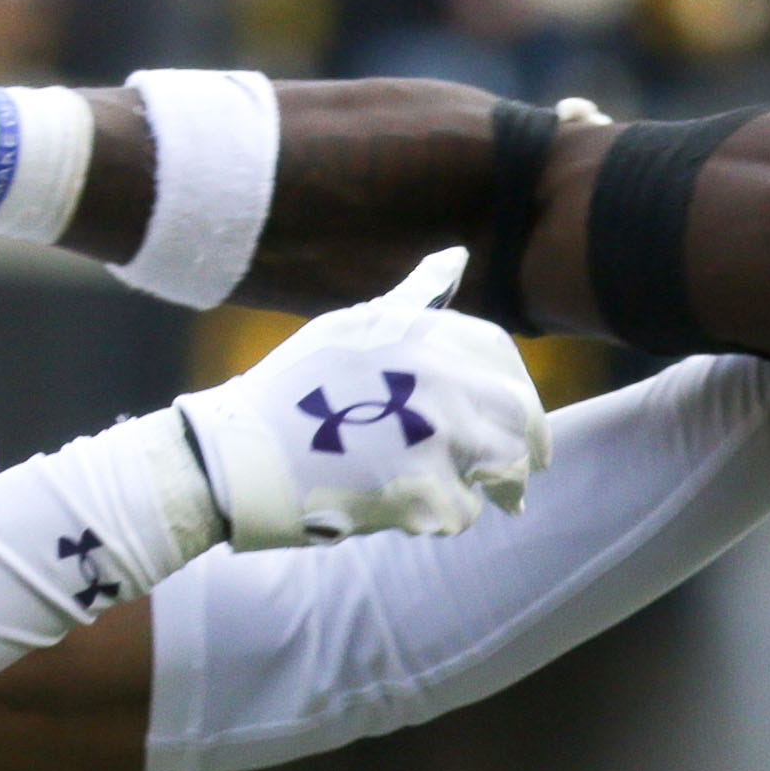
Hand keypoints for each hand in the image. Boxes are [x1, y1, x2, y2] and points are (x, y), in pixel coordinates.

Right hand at [176, 249, 549, 547]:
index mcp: (424, 334)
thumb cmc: (295, 389)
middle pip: (518, 414)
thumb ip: (416, 296)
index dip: (517, 388)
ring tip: (483, 498)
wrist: (241, 458)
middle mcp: (440, 380)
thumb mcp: (355, 327)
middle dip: (528, 445)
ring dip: (497, 484)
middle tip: (524, 473)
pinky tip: (415, 510)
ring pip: (504, 465)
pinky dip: (448, 515)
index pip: (500, 354)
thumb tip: (458, 255)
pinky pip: (465, 511)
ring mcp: (437, 440)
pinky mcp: (426, 496)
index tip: (519, 416)